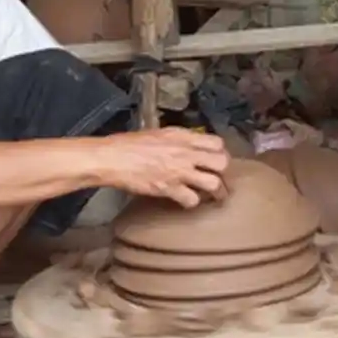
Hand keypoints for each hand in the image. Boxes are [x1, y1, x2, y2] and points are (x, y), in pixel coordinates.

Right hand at [98, 128, 229, 208]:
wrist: (113, 158)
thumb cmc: (129, 144)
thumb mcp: (158, 134)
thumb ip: (177, 140)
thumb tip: (188, 146)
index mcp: (182, 136)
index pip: (217, 143)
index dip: (220, 152)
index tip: (215, 159)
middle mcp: (185, 153)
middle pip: (222, 163)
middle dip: (224, 173)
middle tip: (220, 179)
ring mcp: (179, 172)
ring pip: (213, 183)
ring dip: (216, 192)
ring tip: (215, 197)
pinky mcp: (169, 189)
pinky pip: (192, 199)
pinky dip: (191, 203)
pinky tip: (187, 201)